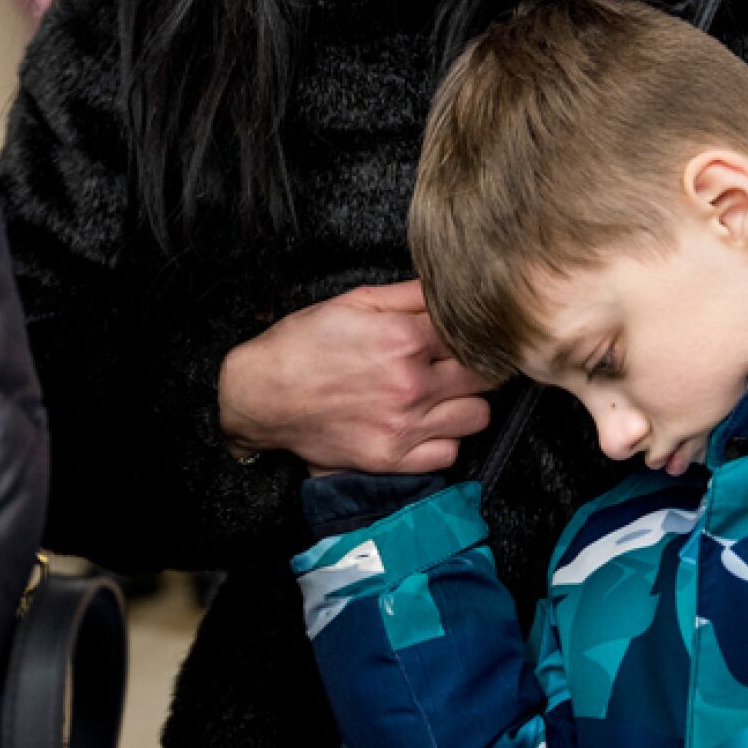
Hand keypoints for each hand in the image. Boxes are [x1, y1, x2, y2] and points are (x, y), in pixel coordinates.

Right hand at [218, 280, 493, 473]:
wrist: (261, 394)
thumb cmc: (303, 343)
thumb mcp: (353, 302)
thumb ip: (409, 294)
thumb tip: (453, 288)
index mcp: (403, 339)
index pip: (474, 333)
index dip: (474, 330)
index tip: (466, 333)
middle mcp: (411, 385)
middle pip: (485, 376)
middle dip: (476, 364)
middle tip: (455, 361)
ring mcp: (404, 426)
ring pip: (477, 416)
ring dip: (465, 402)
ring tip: (442, 393)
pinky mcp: (393, 459)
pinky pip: (449, 453)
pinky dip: (443, 439)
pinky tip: (425, 422)